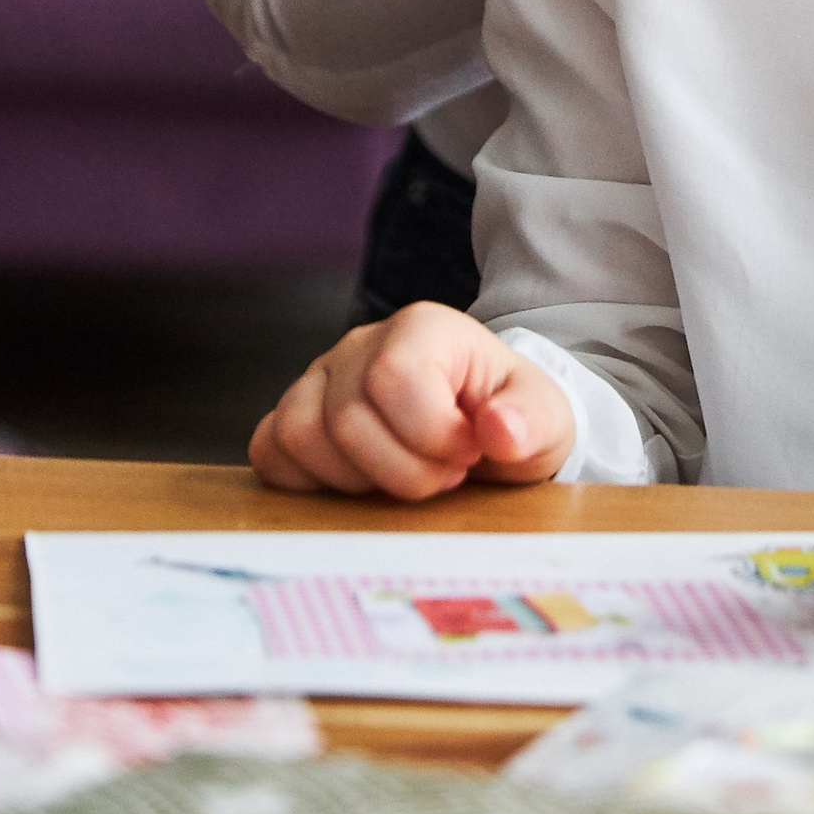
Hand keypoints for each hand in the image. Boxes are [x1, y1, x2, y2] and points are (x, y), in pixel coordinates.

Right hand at [248, 301, 571, 499]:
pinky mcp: (297, 414)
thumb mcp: (544, 418)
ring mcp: (321, 379)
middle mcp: (361, 344)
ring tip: (400, 476)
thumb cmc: (508, 418)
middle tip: (441, 476)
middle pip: (347, 419)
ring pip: (298, 434)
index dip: (432, 437)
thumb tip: (500, 431)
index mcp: (422, 328)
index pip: (395, 380)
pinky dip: (304, 480)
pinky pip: (269, 450)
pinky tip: (355, 485)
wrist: (482, 426)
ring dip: (354, 480)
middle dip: (401, 472)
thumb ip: (530, 421)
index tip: (468, 454)